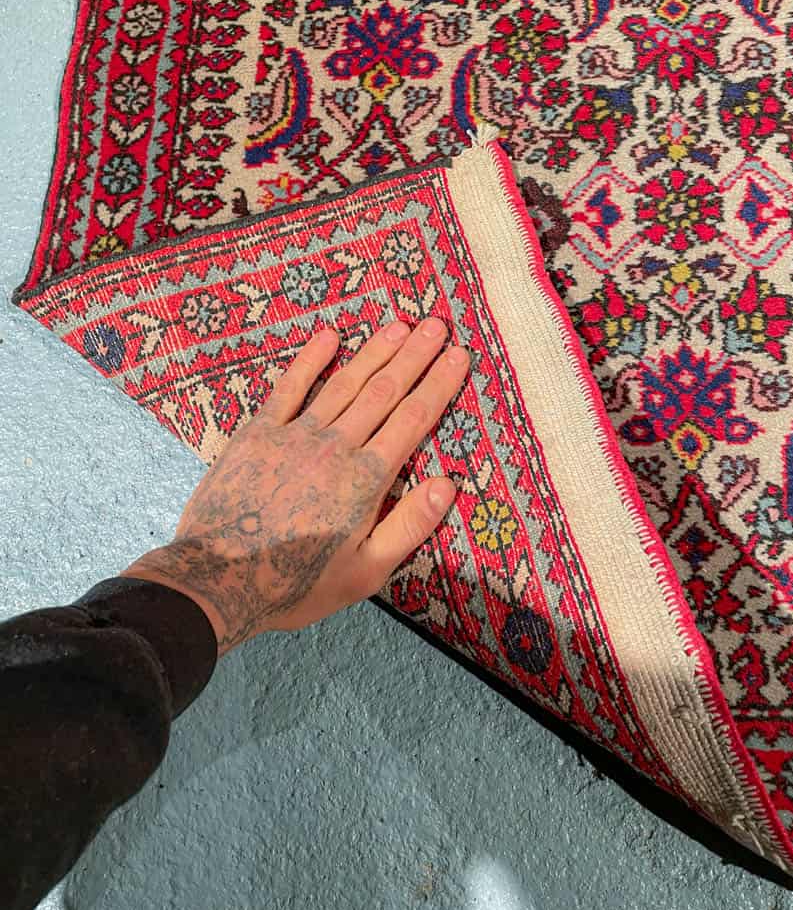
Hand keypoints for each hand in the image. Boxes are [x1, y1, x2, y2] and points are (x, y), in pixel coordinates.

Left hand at [123, 318, 469, 652]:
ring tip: (399, 324)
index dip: (438, 385)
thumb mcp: (366, 572)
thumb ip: (409, 525)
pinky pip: (289, 388)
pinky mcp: (258, 434)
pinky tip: (329, 336)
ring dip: (374, 351)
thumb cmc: (297, 585)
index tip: (459, 355)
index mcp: (365, 480)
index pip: (412, 420)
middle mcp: (335, 447)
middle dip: (414, 356)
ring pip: (344, 383)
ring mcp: (295, 435)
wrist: (216, 580)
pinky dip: (310, 360)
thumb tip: (449, 483)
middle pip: (384, 391)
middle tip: (437, 324)